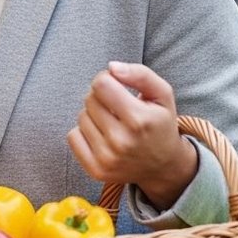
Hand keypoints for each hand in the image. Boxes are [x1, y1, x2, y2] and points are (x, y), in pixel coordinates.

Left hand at [67, 61, 196, 209]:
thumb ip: (140, 74)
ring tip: (113, 122)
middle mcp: (122, 141)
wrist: (164, 165)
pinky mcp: (95, 170)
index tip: (116, 86)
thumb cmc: (160, 123)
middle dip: (101, 97)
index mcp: (139, 120)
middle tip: (117, 107)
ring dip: (93, 115)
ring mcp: (107, 158)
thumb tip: (111, 67)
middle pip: (89, 99)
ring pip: (81, 117)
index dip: (106, 79)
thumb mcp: (162, 94)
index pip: (101, 84)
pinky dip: (84, 132)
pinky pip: (72, 136)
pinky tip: (102, 136)